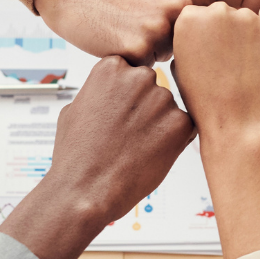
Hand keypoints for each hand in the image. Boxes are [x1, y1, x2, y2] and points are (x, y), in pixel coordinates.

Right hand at [0, 56, 195, 258]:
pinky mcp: (181, 124)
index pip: (132, 71)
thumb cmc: (76, 154)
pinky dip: (173, 142)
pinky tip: (150, 156)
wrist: (85, 192)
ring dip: (159, 126)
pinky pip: (184, 128)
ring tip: (135, 150)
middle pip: (152, 87)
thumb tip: (113, 89)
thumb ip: (100, 91)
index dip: (126, 97)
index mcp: (112, 67)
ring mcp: (162, 99)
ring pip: (168, 109)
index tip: (117, 115)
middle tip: (127, 136)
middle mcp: (139, 77)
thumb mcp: (75, 108)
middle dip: (145, 108)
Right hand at [35, 0, 213, 65]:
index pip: (210, 26)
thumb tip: (230, 30)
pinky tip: (118, 36)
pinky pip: (147, 67)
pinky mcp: (139, 47)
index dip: (188, 28)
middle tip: (143, 20)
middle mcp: (184, 2)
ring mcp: (162, 25)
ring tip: (130, 26)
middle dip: (173, 42)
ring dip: (154, 51)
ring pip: (172, 58)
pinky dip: (134, 59)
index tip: (165, 14)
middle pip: (194, 44)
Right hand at [171, 4, 259, 258]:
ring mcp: (248, 18)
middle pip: (224, 15)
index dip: (205, 39)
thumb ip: (190, 38)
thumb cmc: (203, 101)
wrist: (237, 124)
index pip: (199, 16)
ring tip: (243, 70)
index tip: (208, 59)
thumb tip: (202, 26)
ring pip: (248, 22)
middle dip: (226, 34)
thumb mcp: (181, 65)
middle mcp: (218, 11)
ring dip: (247, 39)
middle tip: (227, 66)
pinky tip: (258, 70)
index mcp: (188, 18)